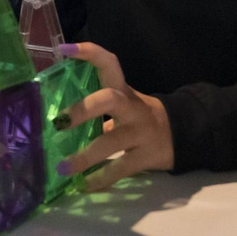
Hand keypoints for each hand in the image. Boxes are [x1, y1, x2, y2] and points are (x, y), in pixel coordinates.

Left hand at [52, 42, 173, 191]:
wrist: (181, 135)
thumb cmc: (138, 118)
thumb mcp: (123, 104)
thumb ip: (96, 105)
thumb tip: (55, 115)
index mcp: (123, 90)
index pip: (108, 63)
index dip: (88, 53)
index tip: (63, 49)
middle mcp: (132, 108)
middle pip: (109, 100)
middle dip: (83, 109)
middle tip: (59, 122)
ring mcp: (140, 132)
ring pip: (112, 141)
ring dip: (85, 156)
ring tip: (62, 167)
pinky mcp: (146, 156)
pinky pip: (120, 168)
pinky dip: (100, 179)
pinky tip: (84, 186)